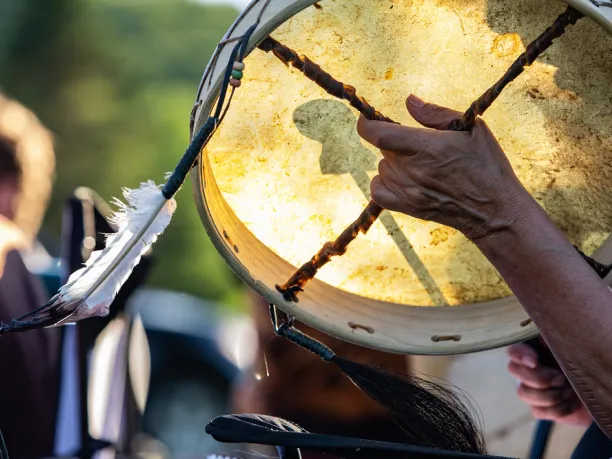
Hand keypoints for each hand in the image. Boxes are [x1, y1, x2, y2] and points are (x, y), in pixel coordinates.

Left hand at [357, 95, 532, 241]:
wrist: (495, 209)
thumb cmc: (487, 164)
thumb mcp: (471, 128)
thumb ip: (435, 114)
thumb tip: (409, 101)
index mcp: (428, 147)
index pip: (378, 134)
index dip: (366, 122)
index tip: (369, 116)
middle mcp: (414, 170)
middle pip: (383, 148)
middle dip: (395, 140)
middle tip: (419, 144)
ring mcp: (409, 191)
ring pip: (382, 167)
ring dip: (393, 162)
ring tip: (420, 164)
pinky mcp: (408, 207)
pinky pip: (377, 191)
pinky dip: (383, 182)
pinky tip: (401, 178)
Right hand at [507, 342, 591, 425]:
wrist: (601, 387)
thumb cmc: (587, 361)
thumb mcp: (572, 348)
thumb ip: (555, 341)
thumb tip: (542, 339)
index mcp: (534, 349)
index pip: (513, 348)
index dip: (520, 355)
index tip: (535, 361)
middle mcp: (527, 367)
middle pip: (513, 370)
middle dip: (540, 377)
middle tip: (562, 379)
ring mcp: (530, 388)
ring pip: (523, 392)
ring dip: (551, 394)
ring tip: (571, 391)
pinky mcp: (539, 408)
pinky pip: (538, 411)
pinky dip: (559, 409)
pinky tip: (573, 402)